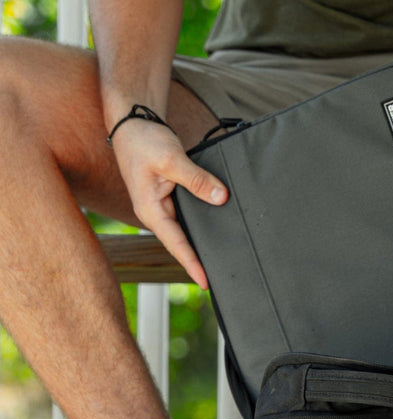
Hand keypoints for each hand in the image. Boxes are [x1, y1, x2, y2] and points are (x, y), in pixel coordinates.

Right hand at [111, 120, 227, 288]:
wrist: (132, 122)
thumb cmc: (144, 140)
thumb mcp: (172, 159)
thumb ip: (197, 180)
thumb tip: (220, 197)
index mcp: (150, 211)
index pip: (176, 244)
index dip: (192, 264)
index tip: (206, 282)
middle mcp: (154, 214)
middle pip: (180, 244)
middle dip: (197, 262)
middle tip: (220, 279)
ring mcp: (161, 208)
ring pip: (184, 233)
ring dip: (199, 246)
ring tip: (219, 263)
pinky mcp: (168, 199)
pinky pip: (186, 219)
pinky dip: (199, 227)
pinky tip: (214, 232)